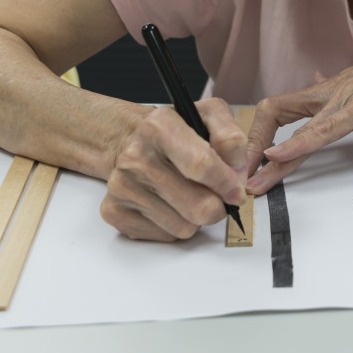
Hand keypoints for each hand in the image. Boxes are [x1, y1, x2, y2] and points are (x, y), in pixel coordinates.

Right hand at [100, 98, 247, 240]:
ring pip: (184, 227)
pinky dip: (176, 226)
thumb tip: (237, 167)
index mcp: (159, 126)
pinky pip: (165, 236)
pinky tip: (171, 204)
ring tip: (190, 194)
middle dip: (217, 206)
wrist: (130, 142)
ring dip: (196, 217)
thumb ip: (231, 136)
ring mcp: (122, 186)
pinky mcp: (115, 211)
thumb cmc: (175, 132)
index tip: (236, 191)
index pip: (202, 164)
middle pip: (197, 206)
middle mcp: (136, 156)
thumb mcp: (209, 116)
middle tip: (217, 196)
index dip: (227, 183)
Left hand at [245, 16, 352, 193]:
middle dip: (251, 147)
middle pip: (274, 114)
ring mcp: (342, 100)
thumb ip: (342, 90)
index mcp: (329, 89)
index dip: (260, 133)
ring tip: (253, 181)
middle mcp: (328, 92)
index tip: (252, 160)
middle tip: (239, 176)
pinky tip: (280, 155)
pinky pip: (322, 129)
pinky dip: (297, 144)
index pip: (280, 109)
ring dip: (267, 157)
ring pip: (292, 125)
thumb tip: (320, 79)